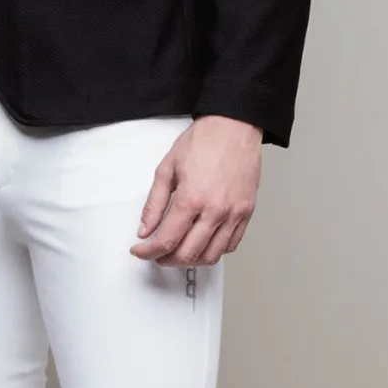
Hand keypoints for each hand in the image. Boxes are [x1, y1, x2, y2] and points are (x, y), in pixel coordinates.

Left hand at [131, 115, 263, 265]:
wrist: (234, 126)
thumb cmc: (203, 141)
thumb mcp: (167, 168)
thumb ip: (154, 204)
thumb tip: (145, 229)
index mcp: (191, 199)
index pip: (166, 241)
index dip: (148, 252)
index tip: (140, 251)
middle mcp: (215, 211)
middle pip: (188, 254)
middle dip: (166, 260)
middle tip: (156, 254)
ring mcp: (233, 214)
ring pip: (211, 256)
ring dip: (190, 260)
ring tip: (178, 252)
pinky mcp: (247, 212)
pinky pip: (231, 245)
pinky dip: (214, 251)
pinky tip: (202, 244)